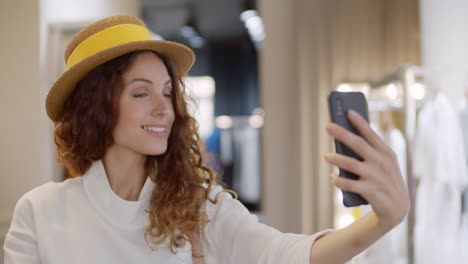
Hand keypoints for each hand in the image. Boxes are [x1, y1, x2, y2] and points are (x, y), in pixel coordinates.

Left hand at [324, 110, 409, 228]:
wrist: (398, 208)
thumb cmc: (385, 179)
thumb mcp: (384, 163)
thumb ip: (369, 151)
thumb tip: (344, 138)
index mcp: (385, 152)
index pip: (370, 134)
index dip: (359, 122)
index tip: (348, 111)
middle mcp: (381, 162)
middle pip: (358, 144)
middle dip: (342, 134)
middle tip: (328, 126)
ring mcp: (376, 176)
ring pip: (351, 164)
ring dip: (336, 158)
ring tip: (326, 156)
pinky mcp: (370, 191)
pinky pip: (349, 184)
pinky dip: (339, 181)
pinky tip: (332, 177)